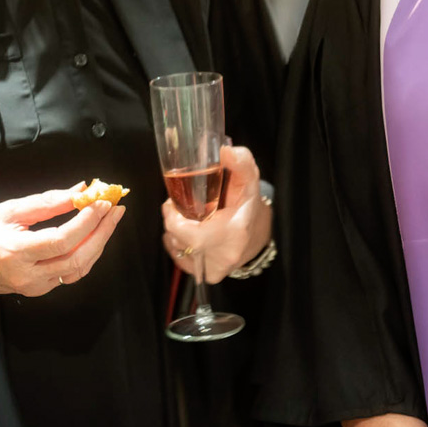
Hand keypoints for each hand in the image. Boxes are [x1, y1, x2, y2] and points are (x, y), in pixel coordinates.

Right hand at [0, 186, 125, 295]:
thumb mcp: (9, 210)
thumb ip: (46, 202)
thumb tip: (78, 191)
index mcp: (15, 253)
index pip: (62, 240)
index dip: (86, 221)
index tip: (101, 202)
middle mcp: (26, 275)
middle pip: (77, 257)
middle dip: (102, 232)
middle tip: (114, 209)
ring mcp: (33, 286)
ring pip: (77, 269)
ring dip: (98, 243)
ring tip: (109, 219)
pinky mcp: (36, 289)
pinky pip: (69, 273)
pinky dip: (84, 254)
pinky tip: (92, 236)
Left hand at [161, 143, 271, 281]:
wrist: (256, 236)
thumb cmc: (247, 207)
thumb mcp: (249, 181)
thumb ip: (241, 163)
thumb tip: (227, 150)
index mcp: (233, 233)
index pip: (188, 234)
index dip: (172, 218)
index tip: (171, 204)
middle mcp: (223, 256)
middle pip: (179, 239)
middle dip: (173, 220)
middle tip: (178, 207)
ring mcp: (213, 269)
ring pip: (177, 248)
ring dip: (176, 232)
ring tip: (188, 219)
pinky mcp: (206, 275)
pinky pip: (179, 257)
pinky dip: (178, 243)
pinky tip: (189, 233)